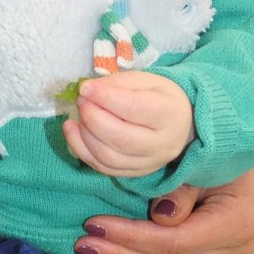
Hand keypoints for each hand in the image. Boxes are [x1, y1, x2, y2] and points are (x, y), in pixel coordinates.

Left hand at [62, 70, 192, 175]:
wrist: (180, 123)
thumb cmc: (158, 96)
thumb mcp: (143, 80)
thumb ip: (116, 84)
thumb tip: (88, 90)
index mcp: (169, 113)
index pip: (134, 108)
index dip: (105, 98)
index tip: (85, 88)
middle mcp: (162, 144)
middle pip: (121, 138)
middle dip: (92, 118)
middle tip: (81, 101)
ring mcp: (148, 163)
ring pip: (109, 157)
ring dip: (85, 135)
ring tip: (78, 115)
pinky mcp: (134, 173)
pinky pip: (104, 168)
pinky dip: (82, 150)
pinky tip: (73, 130)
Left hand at [74, 166, 253, 253]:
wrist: (238, 153)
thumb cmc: (214, 149)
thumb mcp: (199, 159)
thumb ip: (181, 189)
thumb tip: (159, 217)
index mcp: (233, 224)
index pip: (174, 242)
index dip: (131, 237)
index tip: (94, 225)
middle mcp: (235, 253)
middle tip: (84, 244)